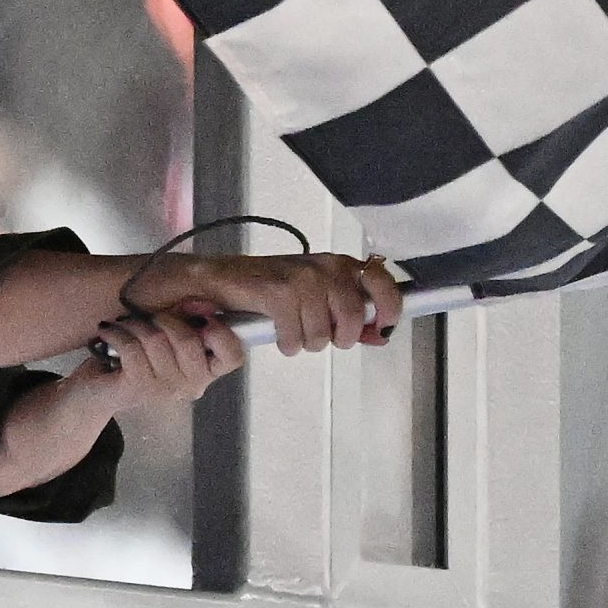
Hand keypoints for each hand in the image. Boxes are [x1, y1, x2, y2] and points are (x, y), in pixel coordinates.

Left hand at [82, 306, 245, 408]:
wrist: (98, 388)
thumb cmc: (138, 355)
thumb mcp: (168, 333)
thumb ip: (190, 319)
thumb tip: (201, 301)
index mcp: (206, 370)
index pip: (233, 357)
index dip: (221, 333)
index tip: (201, 314)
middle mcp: (191, 385)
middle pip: (190, 342)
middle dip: (167, 318)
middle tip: (150, 315)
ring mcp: (164, 391)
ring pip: (157, 341)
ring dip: (137, 324)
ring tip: (125, 323)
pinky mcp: (137, 389)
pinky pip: (132, 348)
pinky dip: (118, 333)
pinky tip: (109, 331)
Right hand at [128, 253, 402, 357]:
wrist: (219, 281)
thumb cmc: (269, 292)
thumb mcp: (317, 302)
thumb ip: (351, 317)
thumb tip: (382, 335)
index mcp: (339, 264)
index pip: (382, 281)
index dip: (388, 309)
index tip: (383, 328)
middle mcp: (325, 266)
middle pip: (352, 318)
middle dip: (338, 338)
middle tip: (319, 337)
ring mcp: (302, 276)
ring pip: (324, 333)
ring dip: (307, 343)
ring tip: (293, 334)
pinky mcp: (278, 290)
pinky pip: (296, 335)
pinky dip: (288, 343)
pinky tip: (280, 337)